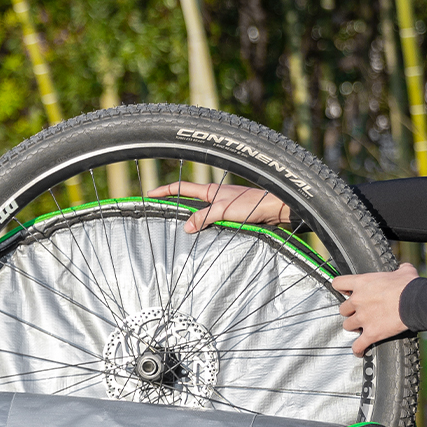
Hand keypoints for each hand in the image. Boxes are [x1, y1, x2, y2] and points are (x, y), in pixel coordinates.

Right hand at [147, 182, 290, 232]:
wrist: (275, 209)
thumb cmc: (252, 205)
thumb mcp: (223, 210)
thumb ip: (203, 218)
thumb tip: (186, 228)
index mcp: (210, 190)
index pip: (182, 188)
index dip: (165, 191)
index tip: (151, 194)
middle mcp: (216, 196)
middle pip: (190, 201)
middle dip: (176, 206)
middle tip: (161, 215)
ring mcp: (224, 206)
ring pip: (202, 213)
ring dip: (193, 221)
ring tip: (180, 231)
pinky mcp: (233, 216)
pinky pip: (213, 222)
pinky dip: (206, 228)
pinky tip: (204, 237)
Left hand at [332, 263, 418, 356]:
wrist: (415, 302)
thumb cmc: (408, 286)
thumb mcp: (403, 271)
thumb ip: (399, 270)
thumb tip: (405, 269)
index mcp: (362, 283)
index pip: (338, 283)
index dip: (341, 288)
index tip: (344, 292)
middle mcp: (358, 301)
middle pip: (343, 309)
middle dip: (350, 311)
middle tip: (359, 312)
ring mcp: (363, 318)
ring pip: (347, 326)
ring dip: (353, 327)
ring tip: (360, 328)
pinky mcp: (371, 333)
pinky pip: (358, 345)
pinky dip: (358, 348)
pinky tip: (359, 351)